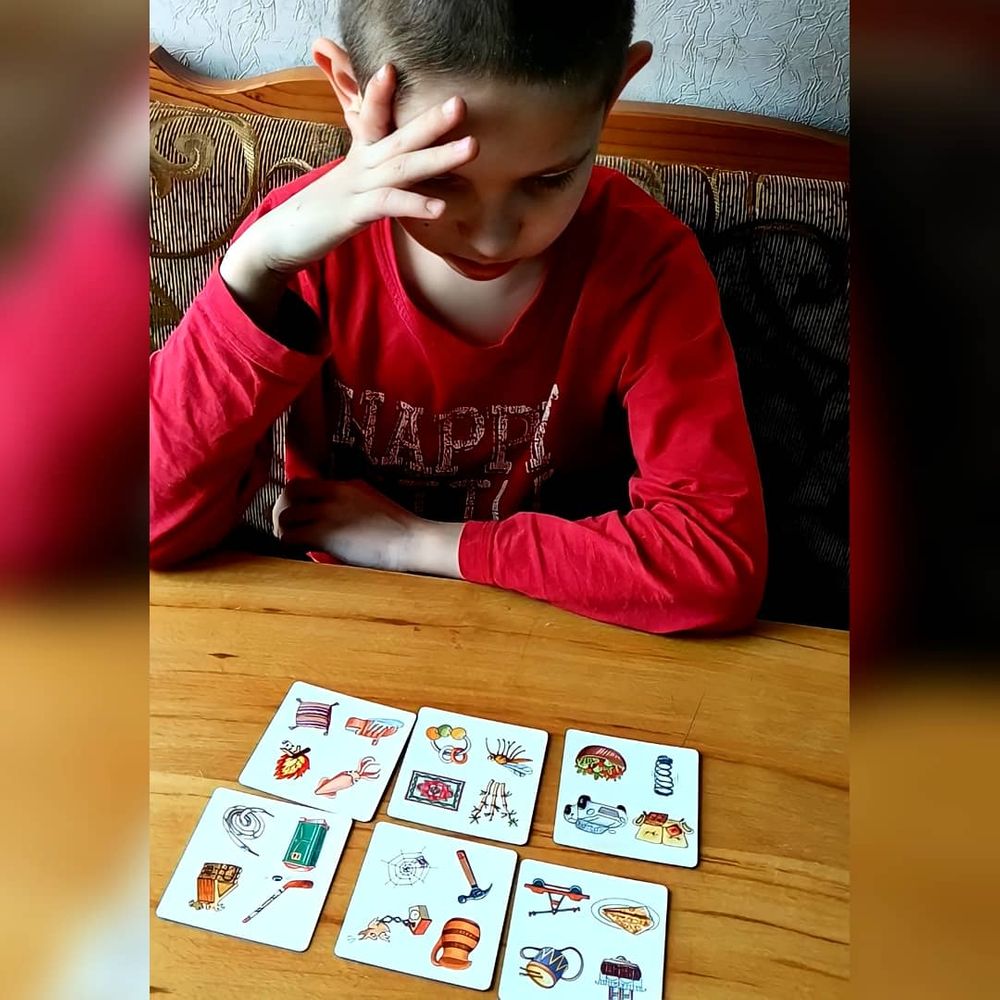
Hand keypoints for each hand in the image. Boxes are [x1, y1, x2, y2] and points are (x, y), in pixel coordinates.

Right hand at [232, 63, 477, 274]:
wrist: (282, 239)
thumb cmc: (323, 213)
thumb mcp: (352, 186)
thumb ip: (378, 175)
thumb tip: (407, 170)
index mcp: (360, 157)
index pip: (371, 117)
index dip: (380, 94)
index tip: (393, 67)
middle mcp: (360, 166)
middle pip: (399, 138)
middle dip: (432, 120)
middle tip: (461, 103)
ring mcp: (356, 188)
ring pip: (402, 167)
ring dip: (439, 156)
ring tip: (471, 147)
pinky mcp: (352, 214)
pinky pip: (387, 205)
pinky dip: (414, 203)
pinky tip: (440, 208)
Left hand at [272, 478, 461, 577]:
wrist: (411, 541)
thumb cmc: (397, 528)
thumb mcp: (370, 500)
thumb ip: (347, 500)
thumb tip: (329, 508)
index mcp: (344, 486)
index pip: (301, 482)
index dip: (291, 498)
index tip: (293, 510)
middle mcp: (332, 495)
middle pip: (288, 495)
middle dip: (281, 511)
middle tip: (284, 526)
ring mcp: (328, 514)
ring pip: (286, 517)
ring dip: (284, 530)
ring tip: (291, 540)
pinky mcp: (326, 535)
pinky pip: (291, 536)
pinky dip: (289, 544)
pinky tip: (299, 550)